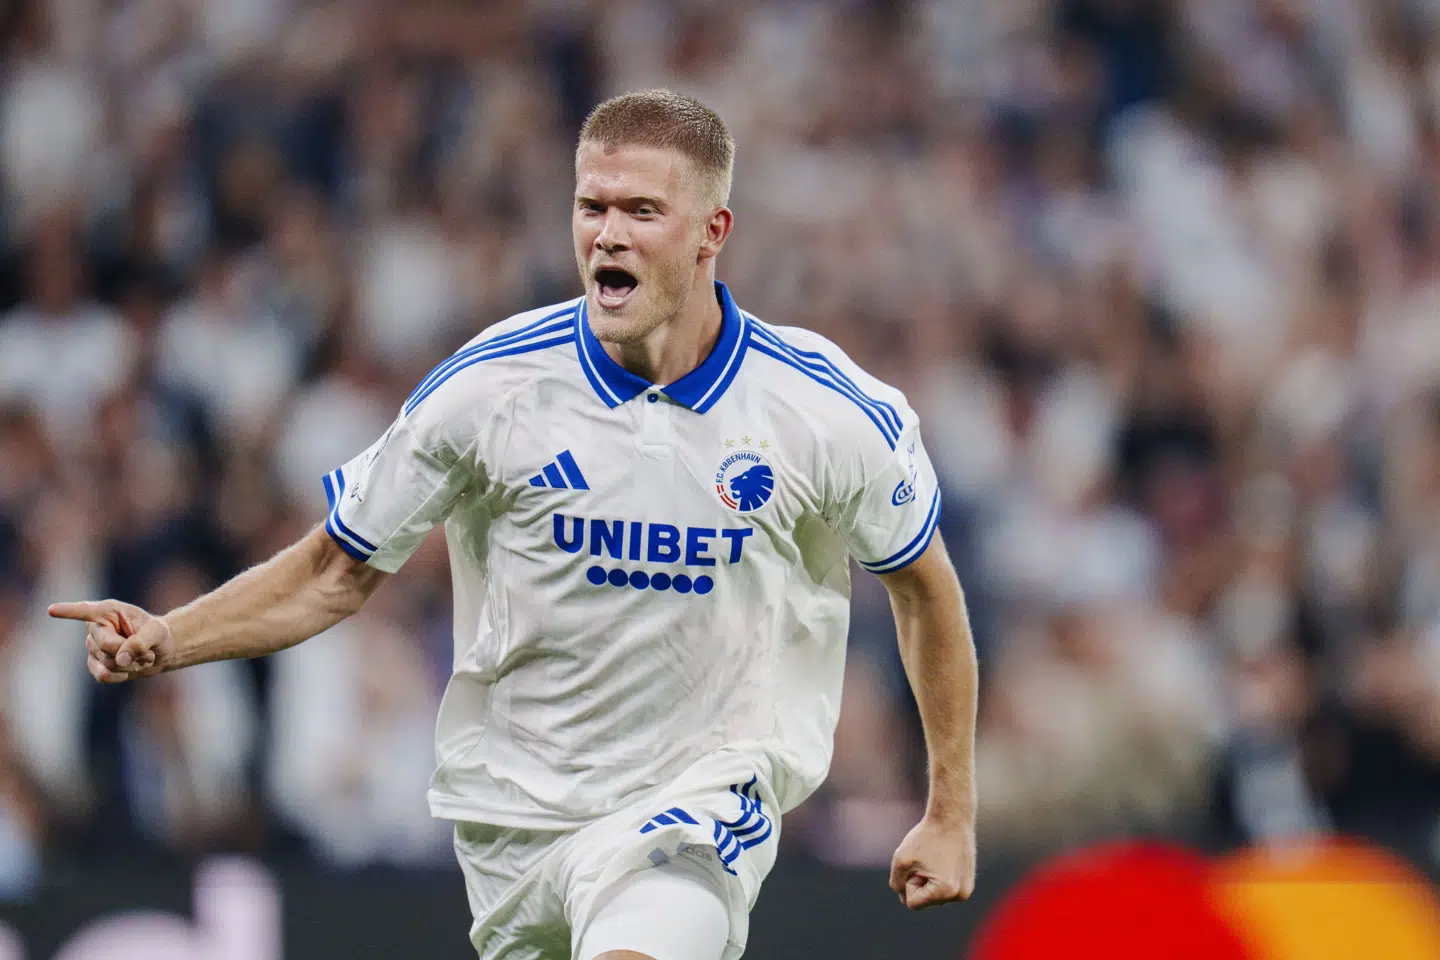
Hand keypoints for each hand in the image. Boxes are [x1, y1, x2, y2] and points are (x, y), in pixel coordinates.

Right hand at [47, 599, 171, 683]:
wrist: (158, 652)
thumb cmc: (158, 635)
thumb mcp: (158, 632)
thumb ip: (141, 641)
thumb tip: (119, 659)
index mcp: (108, 611)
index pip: (85, 611)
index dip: (68, 611)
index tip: (51, 610)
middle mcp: (95, 628)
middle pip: (105, 645)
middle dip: (130, 651)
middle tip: (146, 649)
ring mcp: (92, 647)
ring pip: (106, 663)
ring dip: (130, 664)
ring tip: (140, 656)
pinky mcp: (94, 664)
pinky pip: (104, 675)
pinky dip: (122, 675)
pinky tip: (129, 669)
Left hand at [889, 814, 975, 909]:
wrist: (952, 816)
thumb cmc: (926, 836)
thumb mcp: (901, 860)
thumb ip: (897, 884)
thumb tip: (905, 899)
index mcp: (946, 892)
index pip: (913, 903)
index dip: (909, 881)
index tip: (919, 862)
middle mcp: (960, 895)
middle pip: (925, 900)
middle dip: (920, 881)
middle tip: (928, 858)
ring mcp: (966, 890)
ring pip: (934, 895)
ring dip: (928, 879)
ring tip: (936, 858)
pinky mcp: (969, 882)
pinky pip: (943, 888)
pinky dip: (938, 876)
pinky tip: (943, 858)